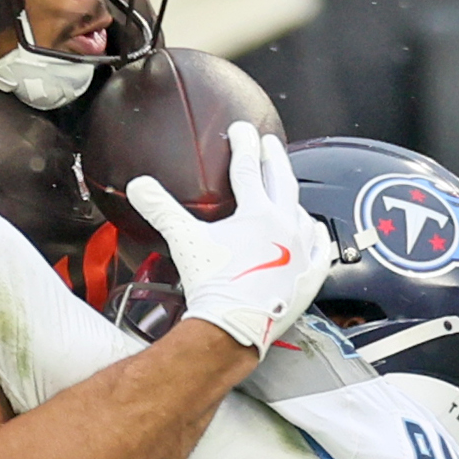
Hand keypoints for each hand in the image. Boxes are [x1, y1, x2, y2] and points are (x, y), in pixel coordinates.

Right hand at [127, 120, 332, 354]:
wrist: (235, 326)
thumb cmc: (214, 286)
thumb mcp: (185, 241)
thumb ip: (162, 209)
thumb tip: (139, 186)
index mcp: (257, 213)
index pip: (248, 168)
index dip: (243, 145)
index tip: (241, 131)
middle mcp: (284, 226)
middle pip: (280, 181)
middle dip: (273, 158)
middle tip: (269, 144)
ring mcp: (300, 251)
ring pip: (301, 212)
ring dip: (292, 197)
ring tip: (287, 189)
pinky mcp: (308, 277)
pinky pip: (318, 249)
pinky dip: (315, 236)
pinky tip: (312, 230)